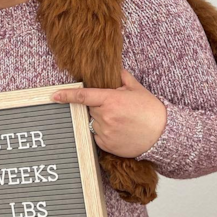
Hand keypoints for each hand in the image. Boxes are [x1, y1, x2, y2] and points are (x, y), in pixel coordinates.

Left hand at [52, 69, 167, 157]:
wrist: (163, 134)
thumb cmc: (151, 110)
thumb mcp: (137, 89)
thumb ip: (122, 78)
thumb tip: (113, 70)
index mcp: (111, 100)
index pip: (83, 96)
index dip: (66, 95)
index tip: (54, 96)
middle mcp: (105, 116)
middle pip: (91, 109)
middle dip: (100, 107)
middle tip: (118, 109)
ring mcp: (105, 132)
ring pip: (95, 123)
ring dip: (103, 120)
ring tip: (122, 122)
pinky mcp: (107, 145)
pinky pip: (98, 136)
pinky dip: (105, 133)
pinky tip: (121, 132)